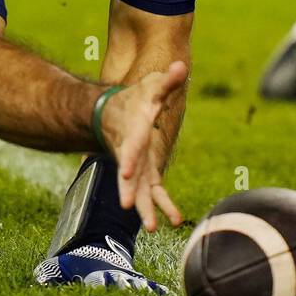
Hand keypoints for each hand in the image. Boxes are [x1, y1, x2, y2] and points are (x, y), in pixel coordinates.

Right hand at [100, 61, 187, 231]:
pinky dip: (161, 205)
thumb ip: (167, 80)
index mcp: (132, 133)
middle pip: (130, 176)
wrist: (114, 113)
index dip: (128, 159)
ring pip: (139, 191)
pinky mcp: (144, 173)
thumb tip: (180, 67)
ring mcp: (136, 167)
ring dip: (145, 209)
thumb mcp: (151, 86)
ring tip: (154, 227)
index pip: (129, 147)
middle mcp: (131, 154)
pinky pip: (152, 193)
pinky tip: (175, 220)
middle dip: (130, 192)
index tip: (125, 172)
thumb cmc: (135, 99)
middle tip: (128, 208)